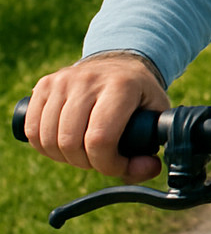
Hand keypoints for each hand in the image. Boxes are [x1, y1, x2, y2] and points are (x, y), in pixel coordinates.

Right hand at [24, 52, 169, 182]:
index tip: (117, 166)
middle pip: (70, 141)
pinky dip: (43, 147)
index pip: (101, 138)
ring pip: (48, 138)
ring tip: (81, 153)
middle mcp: (89, 80)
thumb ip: (152, 145)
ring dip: (63, 157)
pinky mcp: (45, 85)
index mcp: (121, 86)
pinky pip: (32, 129)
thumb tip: (149, 168)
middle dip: (84, 162)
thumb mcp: (155, 115)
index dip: (106, 164)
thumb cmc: (139, 97)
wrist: (120, 64)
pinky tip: (60, 146)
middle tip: (97, 159)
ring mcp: (63, 80)